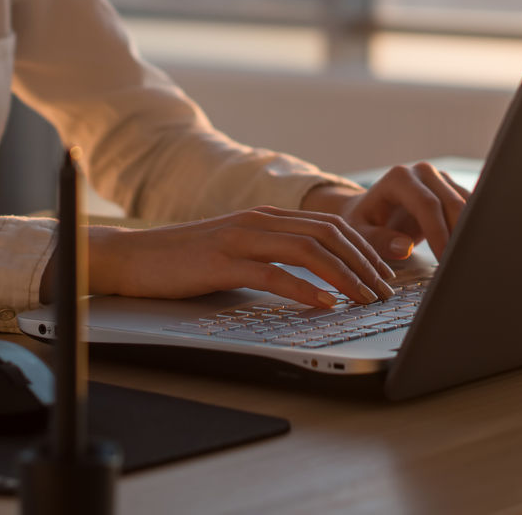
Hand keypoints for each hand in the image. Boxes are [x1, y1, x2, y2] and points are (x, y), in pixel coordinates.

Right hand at [48, 206, 397, 308]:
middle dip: (365, 263)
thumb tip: (319, 279)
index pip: (331, 226)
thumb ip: (277, 255)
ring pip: (309, 250)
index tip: (387, 273)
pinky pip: (273, 273)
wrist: (134, 258)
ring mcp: (242, 237)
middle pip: (329, 235)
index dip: (365, 248)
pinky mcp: (223, 261)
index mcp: (269, 216)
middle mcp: (260, 220)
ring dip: (344, 276)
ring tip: (365, 299)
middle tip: (386, 291)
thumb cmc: (189, 261)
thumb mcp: (241, 251)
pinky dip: (304, 289)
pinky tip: (324, 304)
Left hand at [302, 162, 470, 261]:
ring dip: (468, 234)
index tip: (444, 259)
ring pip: (467, 205)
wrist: (371, 210)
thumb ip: (378, 240)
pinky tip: (469, 250)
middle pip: (452, 203)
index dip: (438, 233)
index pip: (427, 205)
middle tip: (461, 266)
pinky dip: (471, 229)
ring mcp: (441, 178)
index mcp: (399, 178)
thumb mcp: (360, 233)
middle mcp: (423, 172)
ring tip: (466, 261)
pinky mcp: (453, 188)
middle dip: (458, 236)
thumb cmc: (363, 222)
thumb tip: (405, 247)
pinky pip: (471, 208)